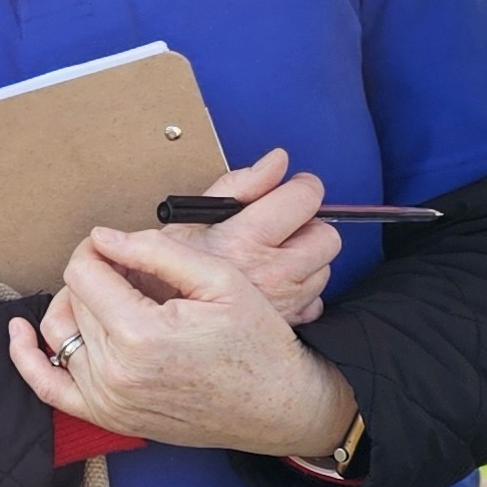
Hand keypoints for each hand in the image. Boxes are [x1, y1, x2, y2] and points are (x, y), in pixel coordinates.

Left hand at [7, 227, 357, 461]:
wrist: (279, 405)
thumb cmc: (258, 342)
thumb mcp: (220, 279)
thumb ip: (155, 252)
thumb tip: (103, 237)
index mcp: (141, 335)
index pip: (85, 270)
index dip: (99, 248)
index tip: (123, 247)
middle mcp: (115, 373)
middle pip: (73, 298)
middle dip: (96, 275)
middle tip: (135, 274)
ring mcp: (109, 401)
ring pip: (59, 333)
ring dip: (76, 306)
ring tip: (109, 293)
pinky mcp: (109, 417)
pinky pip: (49, 387)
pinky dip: (28, 359)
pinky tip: (20, 333)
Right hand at [161, 149, 341, 325]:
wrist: (161, 324)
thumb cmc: (169, 273)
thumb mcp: (192, 218)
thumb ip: (240, 185)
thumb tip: (276, 162)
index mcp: (246, 239)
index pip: (304, 198)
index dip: (302, 187)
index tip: (295, 188)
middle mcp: (271, 271)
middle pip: (326, 236)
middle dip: (309, 225)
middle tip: (284, 226)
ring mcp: (284, 300)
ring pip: (324, 267)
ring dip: (306, 258)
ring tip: (275, 256)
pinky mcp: (289, 322)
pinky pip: (315, 299)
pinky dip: (302, 289)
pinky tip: (278, 284)